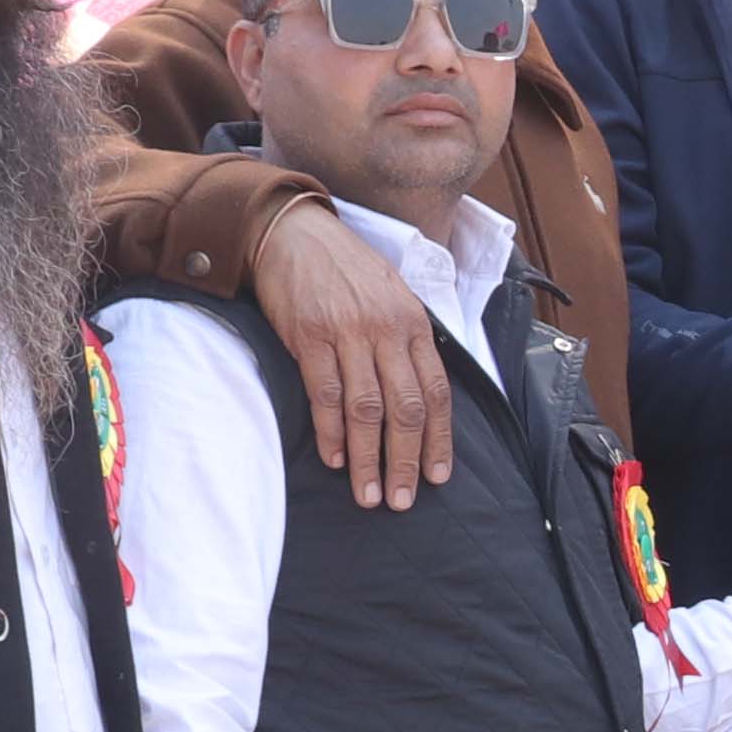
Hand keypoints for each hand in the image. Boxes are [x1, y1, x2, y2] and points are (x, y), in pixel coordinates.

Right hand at [252, 188, 455, 507]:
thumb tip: (418, 394)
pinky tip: (334, 459)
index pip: (436, 391)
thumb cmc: (344, 268)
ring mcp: (348, 333)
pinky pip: (325, 394)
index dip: (439, 439)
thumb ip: (405, 340)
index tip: (437, 477)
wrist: (293, 231)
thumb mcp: (390, 295)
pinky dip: (331, 432)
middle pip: (405, 408)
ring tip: (369, 494)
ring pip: (367, 409)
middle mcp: (386, 329)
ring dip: (369, 458)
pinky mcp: (309, 336)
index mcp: (412, 322)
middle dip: (407, 460)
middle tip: (402, 500)